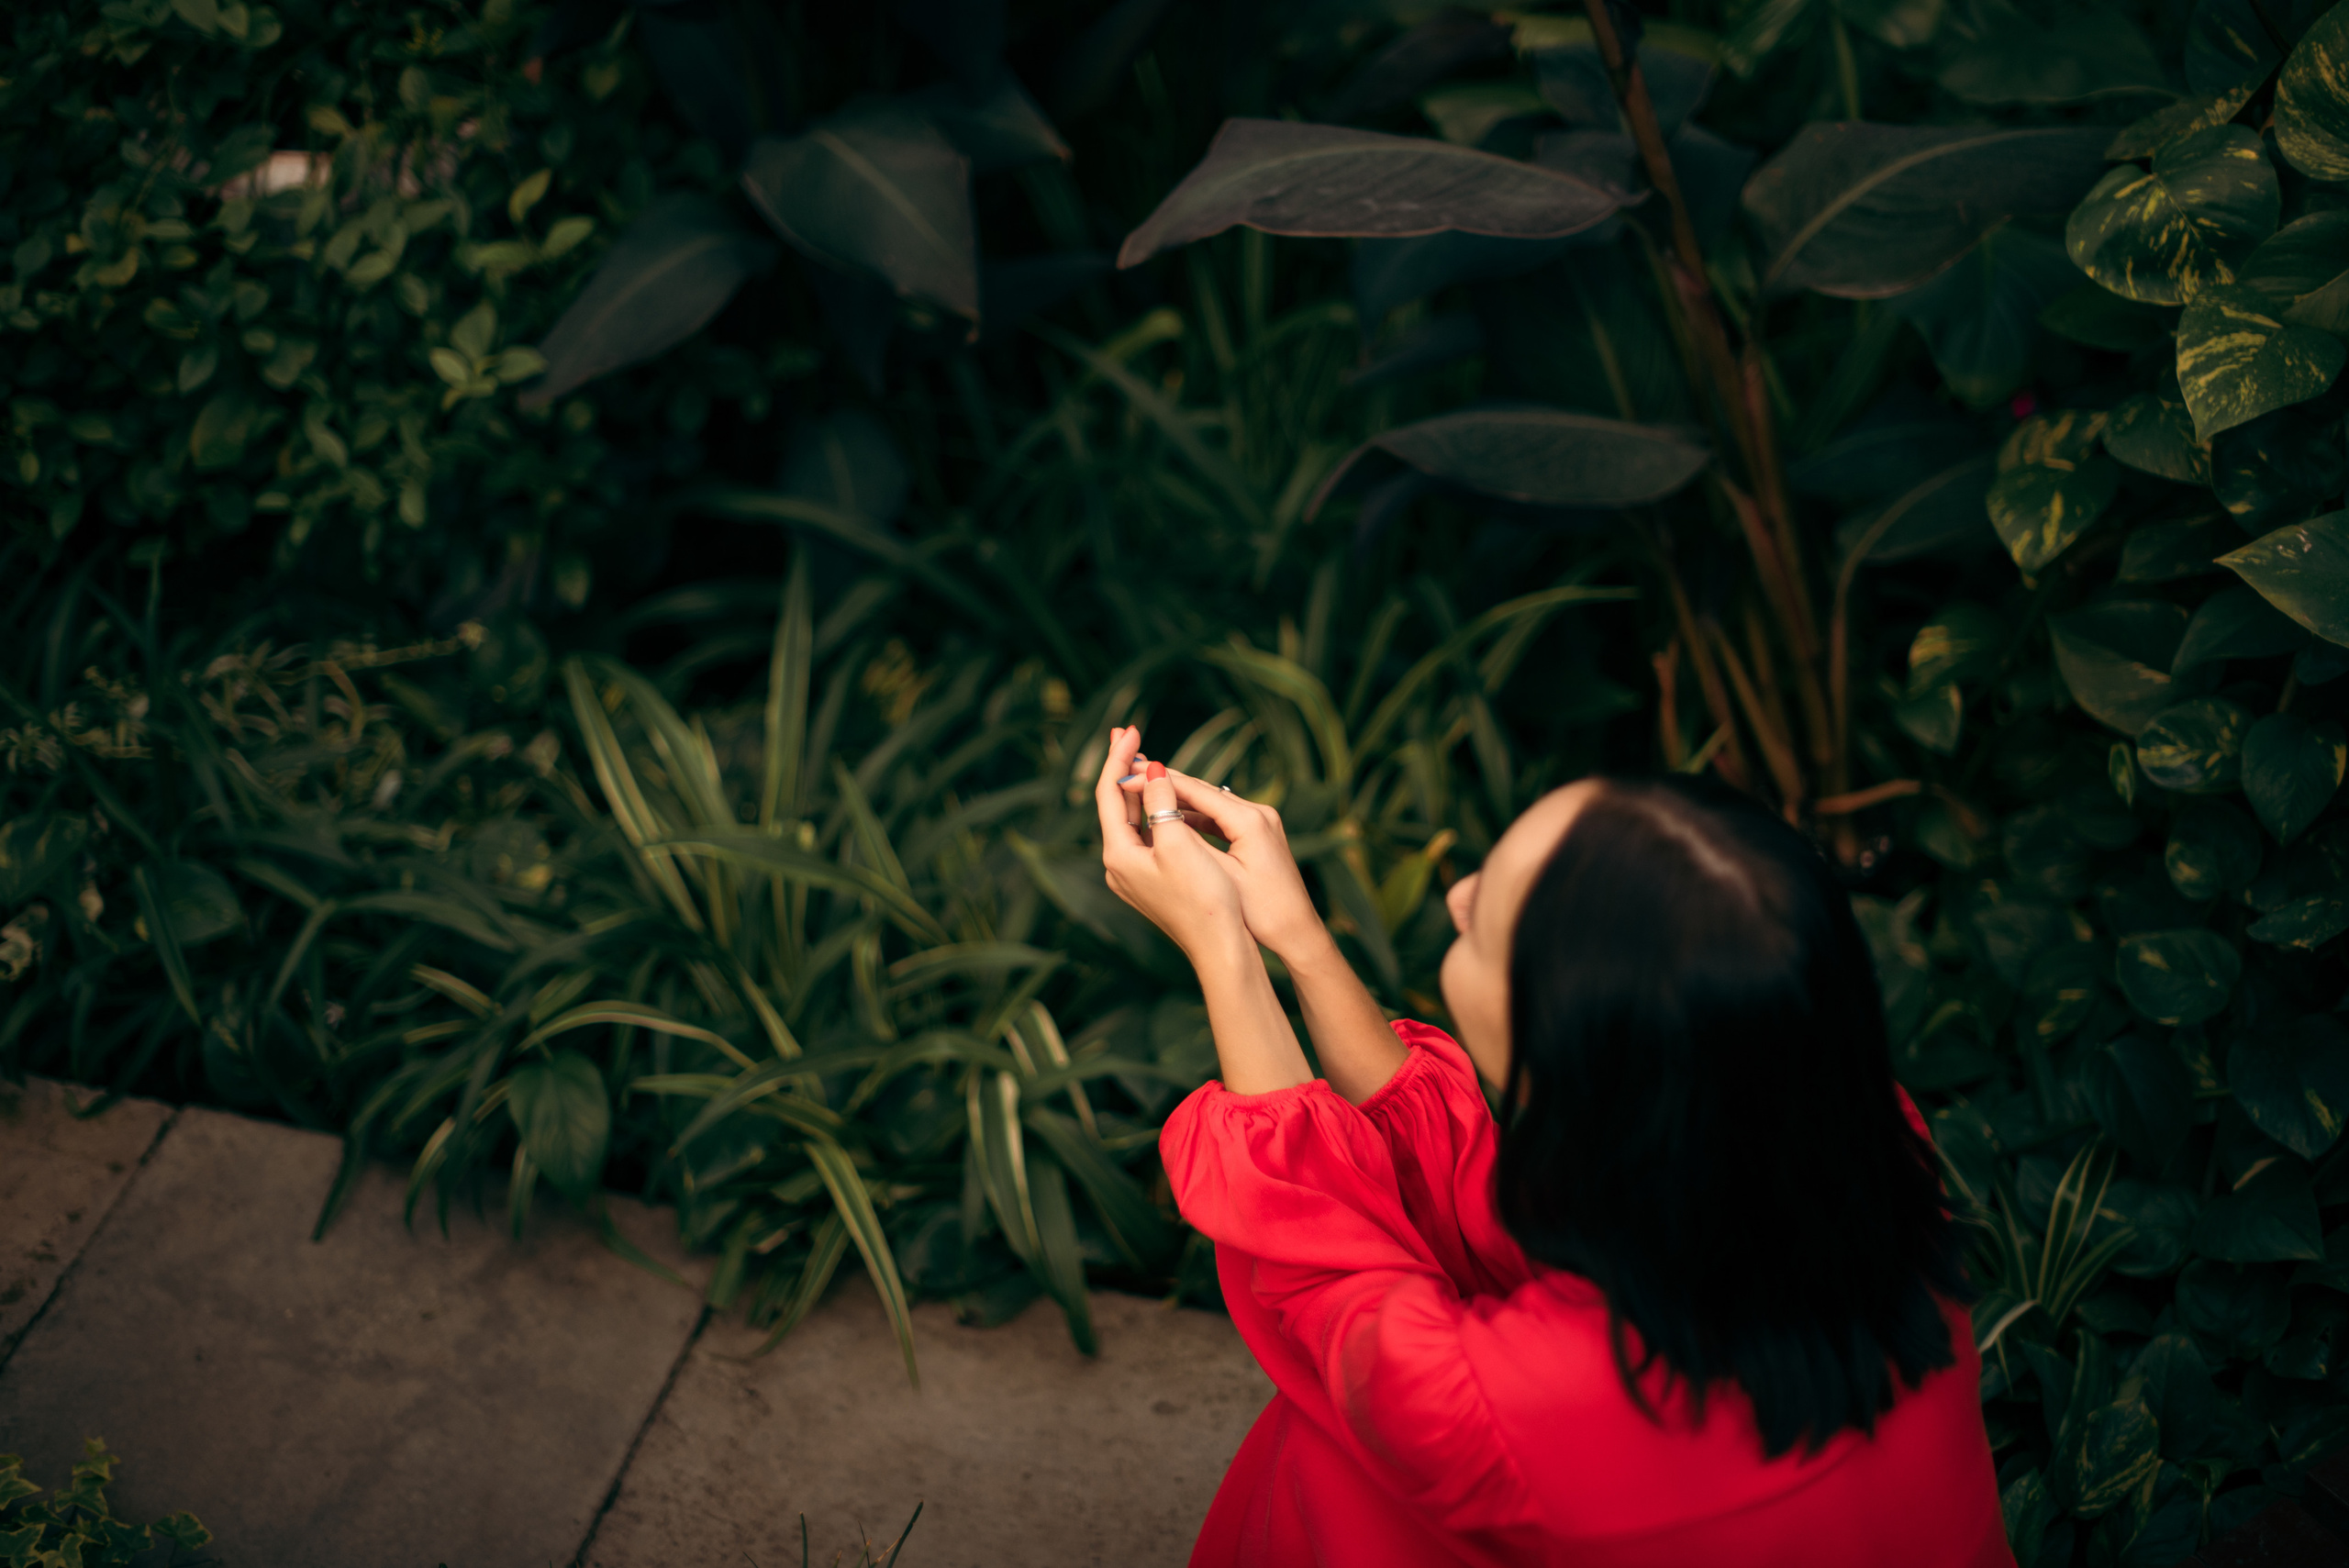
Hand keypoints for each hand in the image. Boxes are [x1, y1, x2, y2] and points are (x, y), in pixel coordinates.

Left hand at [1095, 727, 1250, 964]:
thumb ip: (1160, 802)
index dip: (1118, 758)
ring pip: (1131, 821)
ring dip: (1137, 788)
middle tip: (1128, 733)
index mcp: (1119, 854)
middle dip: (1123, 768)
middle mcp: (1119, 865)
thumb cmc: (1204, 898)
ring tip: (1141, 756)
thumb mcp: (1179, 843)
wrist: (1221, 949)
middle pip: (1116, 805)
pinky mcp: (1152, 883)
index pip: (1109, 794)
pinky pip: (1145, 836)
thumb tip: (1149, 769)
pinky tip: (1162, 799)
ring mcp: (1134, 876)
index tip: (1130, 729)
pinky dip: (1151, 810)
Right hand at [1117, 753, 1328, 963]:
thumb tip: (1157, 809)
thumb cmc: (1262, 912)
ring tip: (1145, 791)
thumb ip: (1190, 838)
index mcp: (1250, 820)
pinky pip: (1221, 817)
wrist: (1298, 933)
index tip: (1128, 775)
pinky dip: (1197, 815)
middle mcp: (1260, 813)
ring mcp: (1262, 821)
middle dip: (1167, 783)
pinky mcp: (1260, 833)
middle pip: (1204, 790)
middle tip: (1131, 772)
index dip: (1159, 782)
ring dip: (1180, 798)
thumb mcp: (1221, 874)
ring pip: (1211, 802)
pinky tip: (1174, 817)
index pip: (1196, 789)